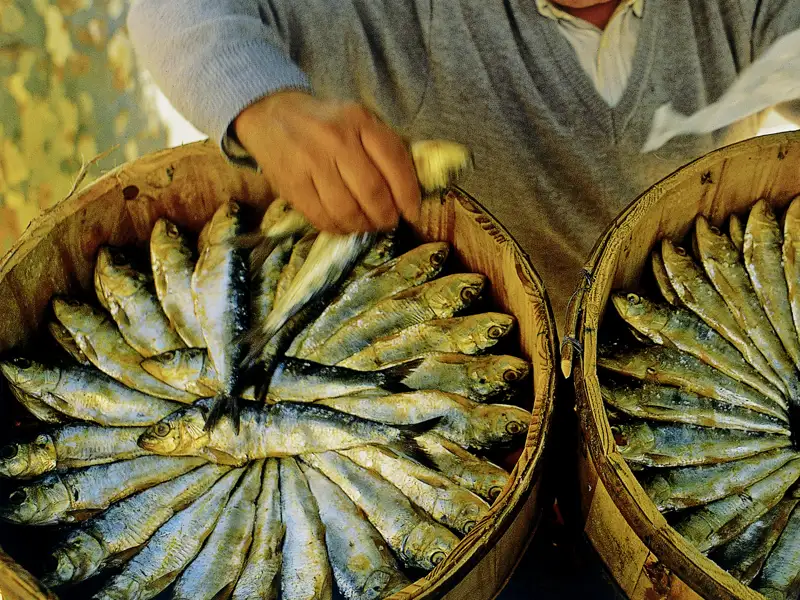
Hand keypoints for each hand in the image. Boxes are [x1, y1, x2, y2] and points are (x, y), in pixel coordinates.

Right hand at [234, 91, 420, 232]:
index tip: (411, 212)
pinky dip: (339, 228)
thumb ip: (383, 148)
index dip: (408, 195)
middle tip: (388, 222)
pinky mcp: (292, 185)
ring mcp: (311, 163)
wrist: (273, 114)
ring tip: (367, 225)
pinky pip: (322, 218)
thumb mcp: (359, 121)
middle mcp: (336, 140)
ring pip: (347, 210)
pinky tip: (345, 225)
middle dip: (386, 216)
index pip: (394, 163)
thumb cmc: (327, 123)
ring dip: (363, 226)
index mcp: (359, 121)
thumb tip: (408, 194)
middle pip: (372, 192)